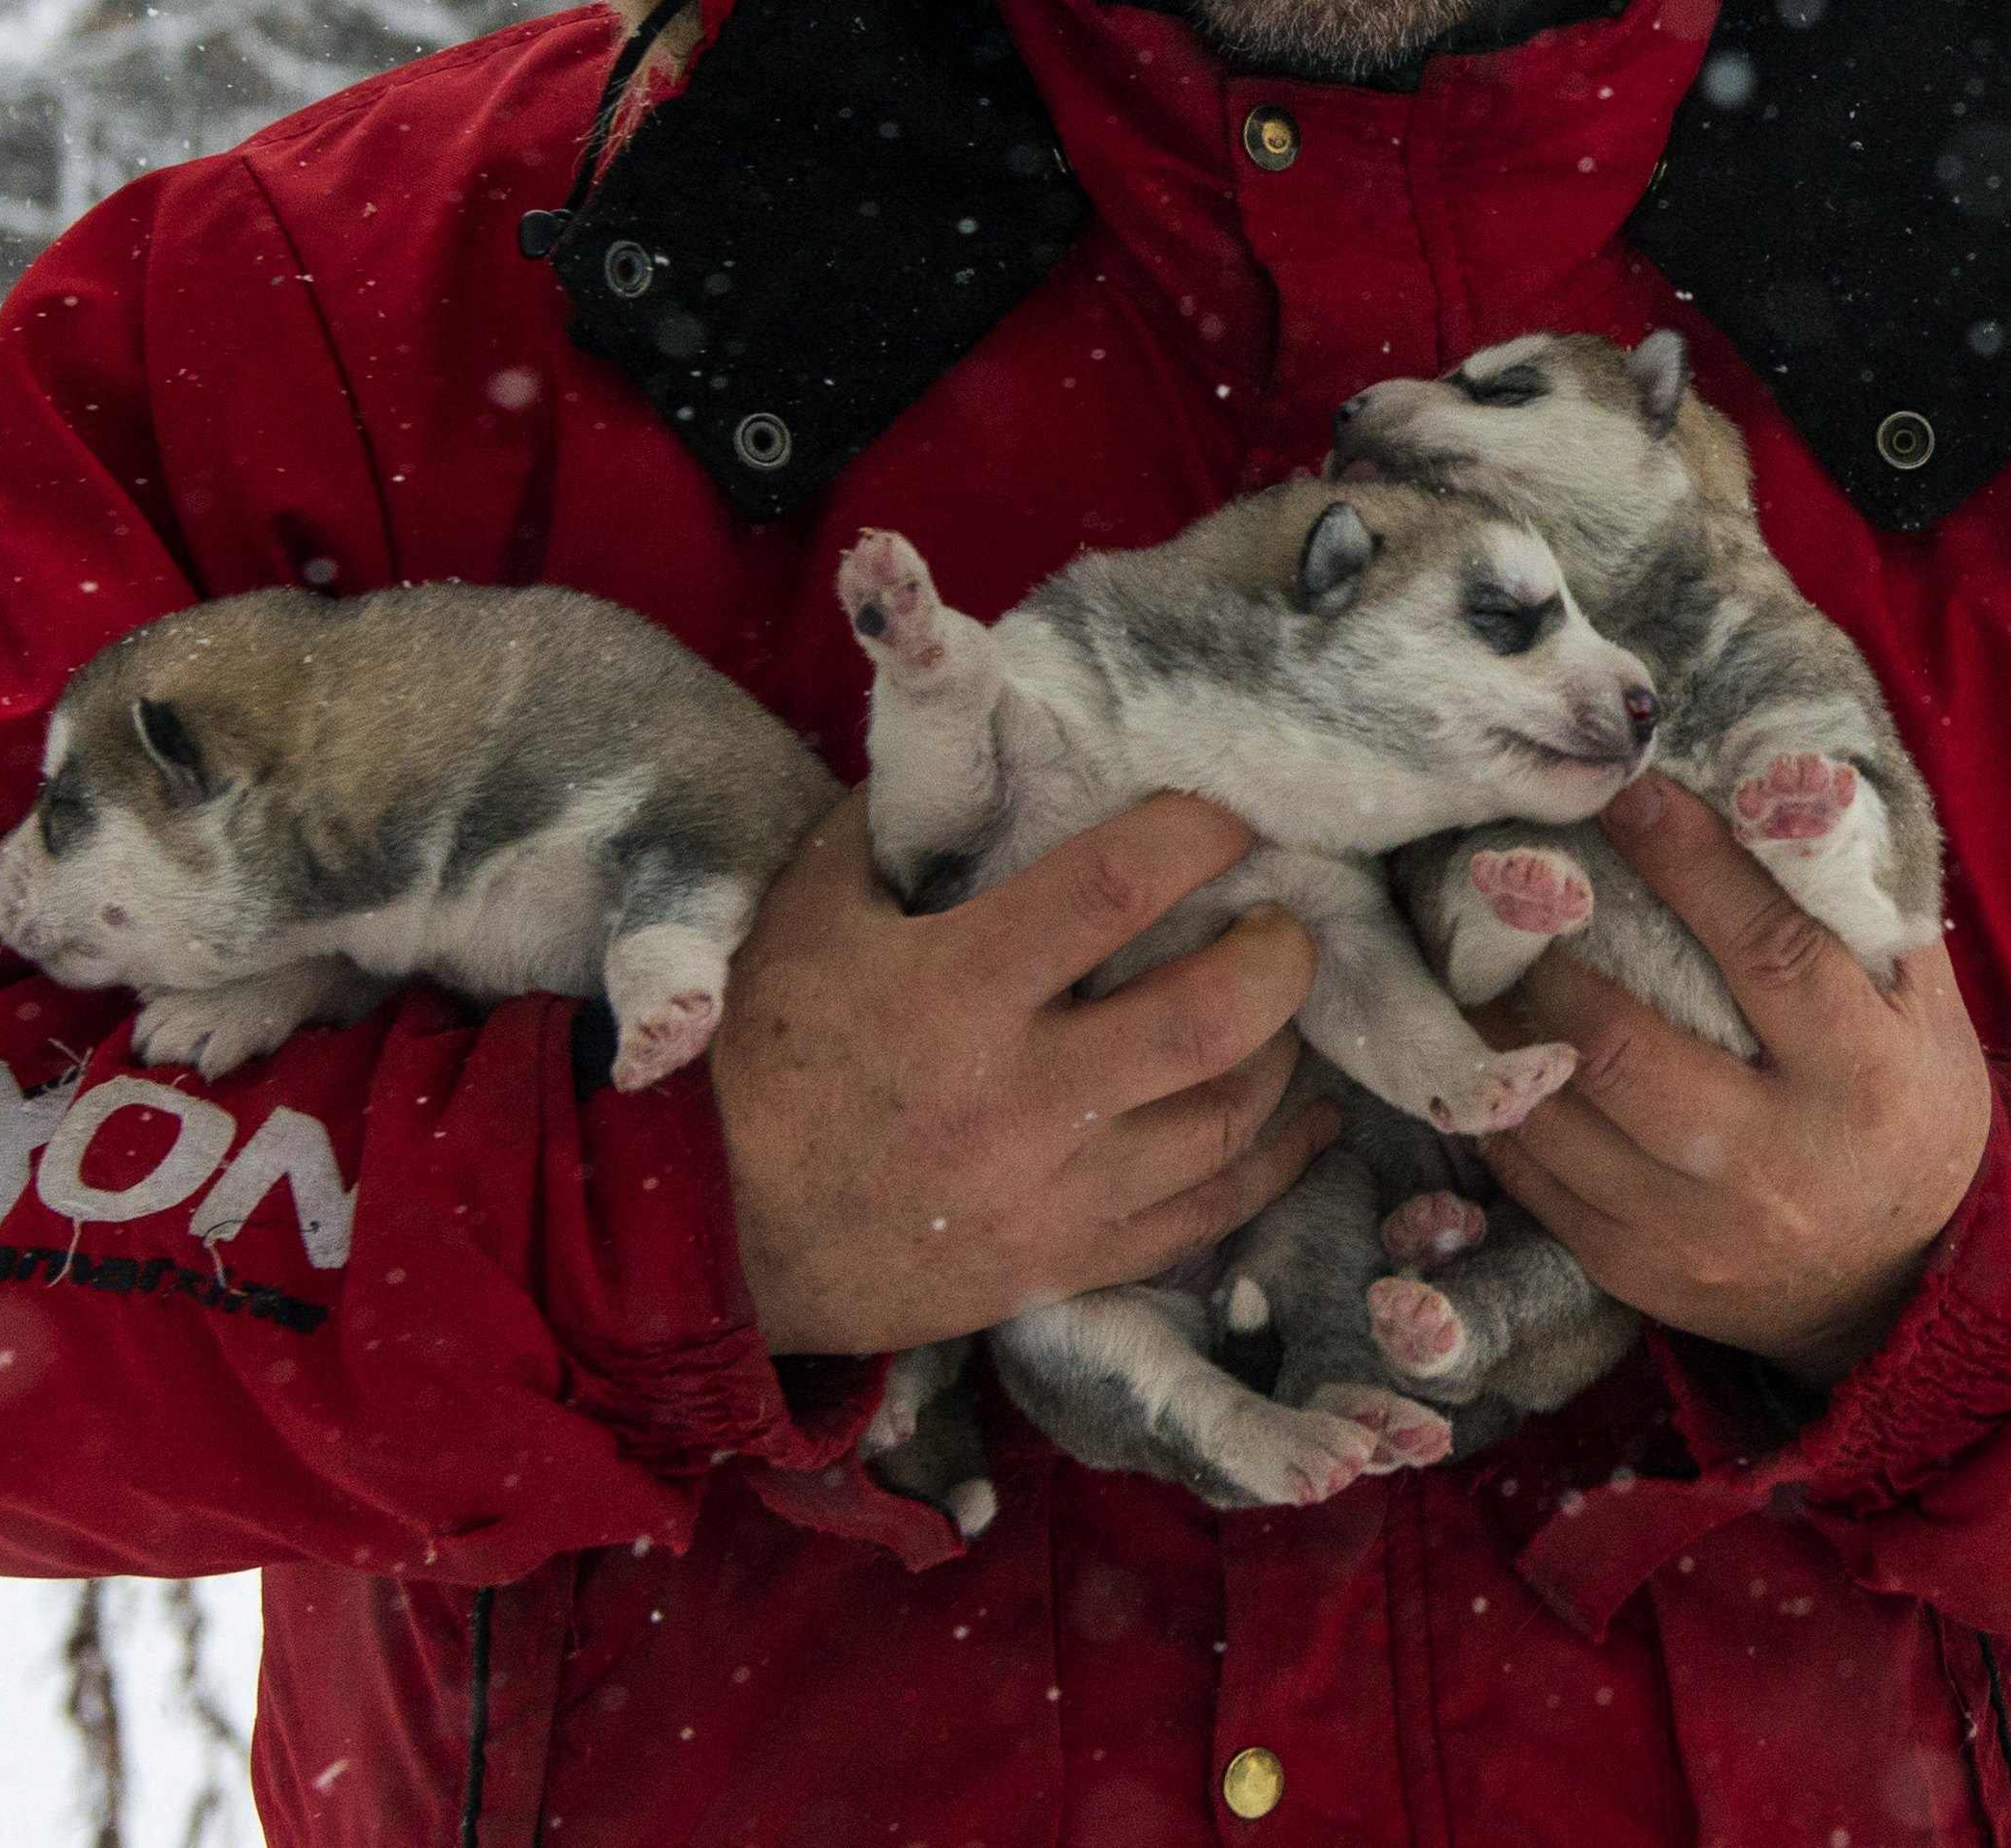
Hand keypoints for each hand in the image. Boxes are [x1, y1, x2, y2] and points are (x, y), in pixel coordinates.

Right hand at [711, 788, 1336, 1358]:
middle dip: (1278, 955)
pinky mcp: (1063, 1266)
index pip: (1115, 888)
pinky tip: (1301, 1115)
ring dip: (1283, 1051)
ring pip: (1228, 1119)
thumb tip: (989, 744)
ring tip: (1284, 1005)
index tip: (1232, 814)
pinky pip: (1207, 1220)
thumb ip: (901, 827)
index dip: (1198, 834)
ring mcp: (1053, 1194)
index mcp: (957, 989)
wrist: (708, 1235)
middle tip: (1285, 920)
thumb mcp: (808, 910)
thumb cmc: (759, 1053)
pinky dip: (1273, 1162)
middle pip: (1210, 1016)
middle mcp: (1024, 1096)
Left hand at [1481, 772, 1990, 1387]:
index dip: (1688, 861)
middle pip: (1626, 1044)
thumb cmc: (1904, 1103)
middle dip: (1544, 952)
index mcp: (1861, 1074)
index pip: (1768, 950)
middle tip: (1499, 874)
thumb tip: (1779, 776)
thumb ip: (1857, 904)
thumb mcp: (1922, 1007)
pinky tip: (1475, 1038)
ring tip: (1460, 948)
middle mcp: (1774, 1159)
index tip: (1622, 787)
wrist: (1899, 1282)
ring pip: (1558, 1115)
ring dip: (1493, 1022)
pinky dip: (1496, 1101)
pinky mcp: (1635, 1270)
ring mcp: (1693, 1229)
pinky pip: (1534, 1179)